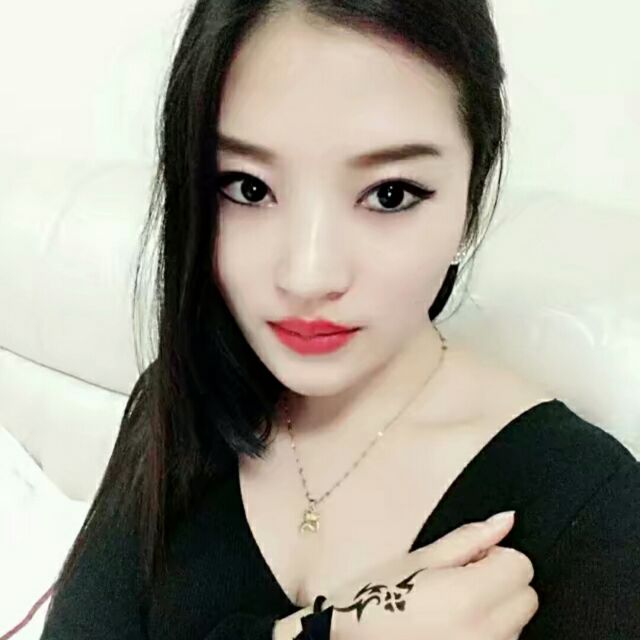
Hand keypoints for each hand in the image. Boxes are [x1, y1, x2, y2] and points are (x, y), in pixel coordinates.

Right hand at [325, 511, 537, 639]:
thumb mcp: (419, 559)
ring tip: (450, 609)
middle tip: (458, 582)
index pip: (521, 566)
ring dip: (495, 610)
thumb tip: (506, 520)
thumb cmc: (377, 599)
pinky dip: (487, 632)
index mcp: (469, 597)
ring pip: (517, 623)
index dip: (494, 557)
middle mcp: (485, 633)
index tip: (468, 561)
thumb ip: (469, 539)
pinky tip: (453, 627)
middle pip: (526, 597)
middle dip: (500, 583)